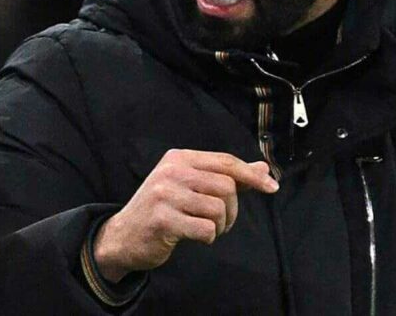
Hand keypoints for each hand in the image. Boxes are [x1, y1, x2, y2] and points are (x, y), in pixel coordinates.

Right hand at [92, 149, 278, 282]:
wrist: (123, 235)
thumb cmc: (163, 209)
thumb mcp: (190, 186)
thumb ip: (225, 176)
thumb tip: (262, 169)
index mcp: (179, 158)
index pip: (225, 161)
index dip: (251, 175)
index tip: (272, 187)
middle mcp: (171, 171)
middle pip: (226, 186)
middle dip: (232, 210)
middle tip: (221, 222)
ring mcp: (165, 195)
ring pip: (218, 209)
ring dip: (220, 226)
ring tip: (207, 229)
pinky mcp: (162, 220)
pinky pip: (205, 229)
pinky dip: (207, 238)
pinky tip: (194, 236)